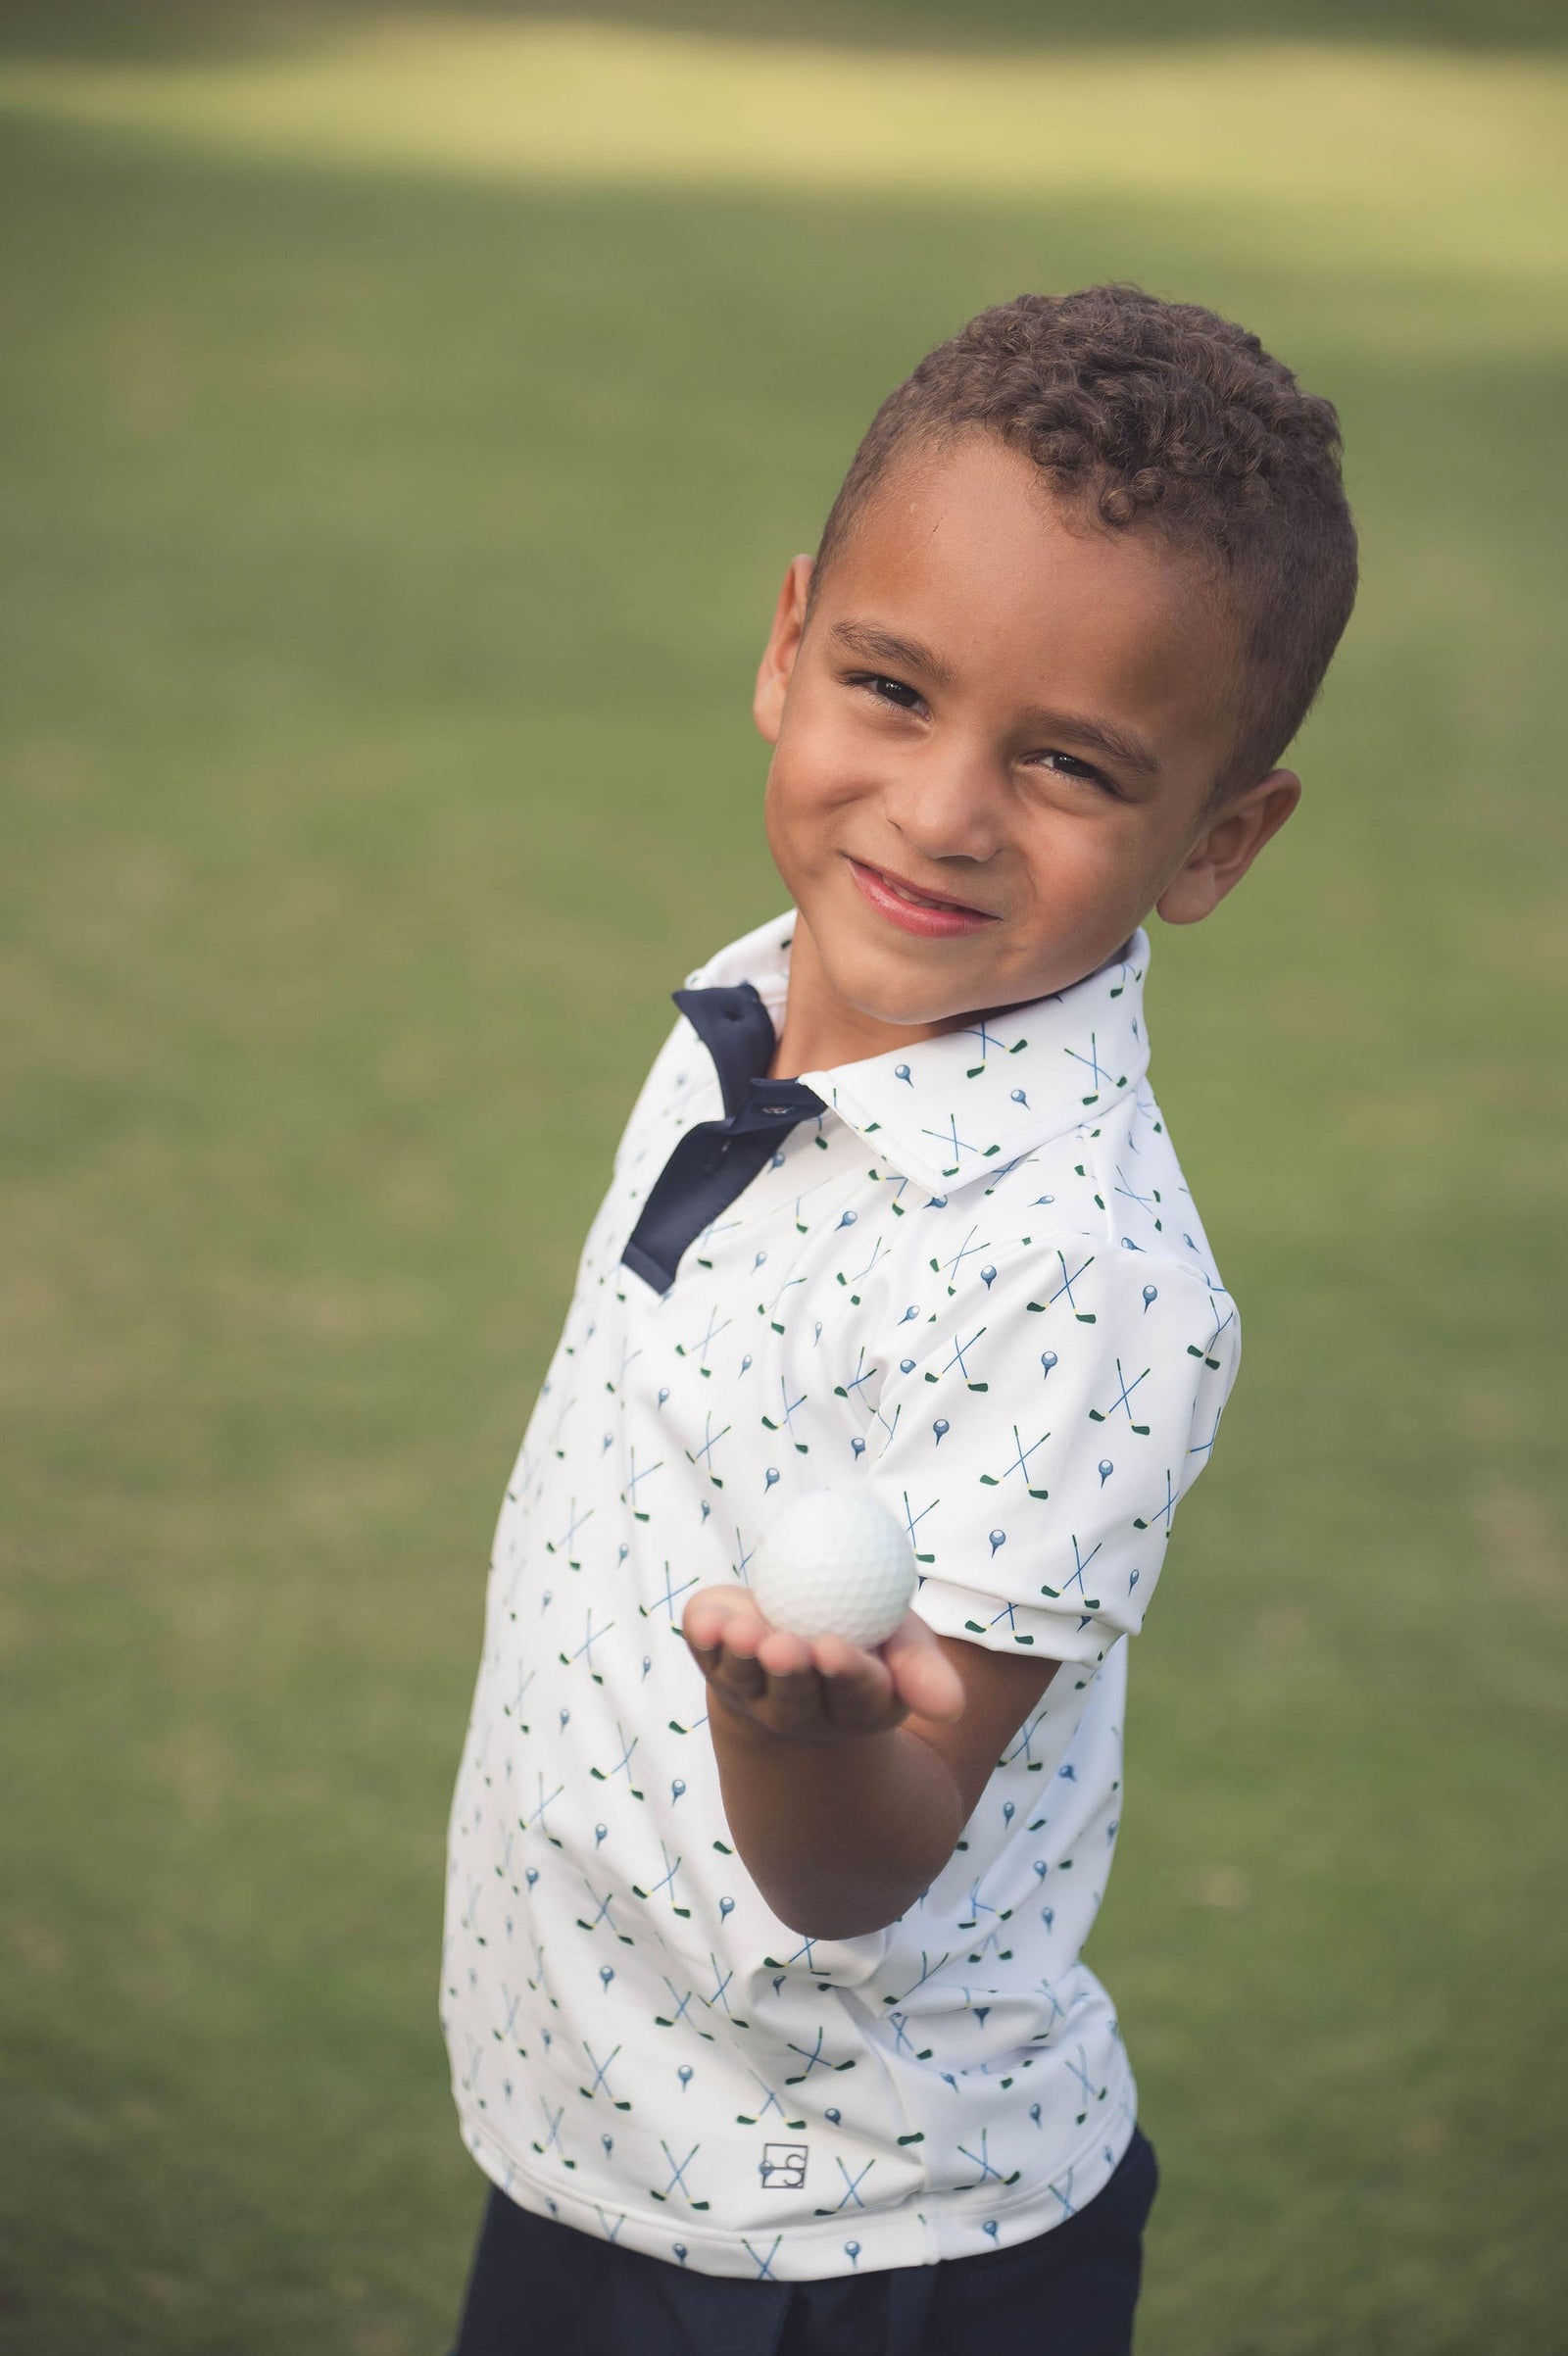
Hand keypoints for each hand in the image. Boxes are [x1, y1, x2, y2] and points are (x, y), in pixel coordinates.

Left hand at [682, 1585, 964, 1744]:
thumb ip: (923, 1671)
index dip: (845, 1675)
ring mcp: (752, 1692)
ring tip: (744, 1633)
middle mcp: (799, 1711)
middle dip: (789, 1673)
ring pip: (745, 1680)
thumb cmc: (866, 1638)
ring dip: (743, 1656)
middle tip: (786, 1646)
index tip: (835, 1650)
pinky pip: (706, 1652)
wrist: (801, 1640)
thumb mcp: (904, 1646)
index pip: (854, 1695)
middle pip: (793, 1697)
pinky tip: (705, 1621)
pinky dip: (704, 1636)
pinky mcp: (715, 1665)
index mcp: (854, 1707)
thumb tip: (951, 1709)